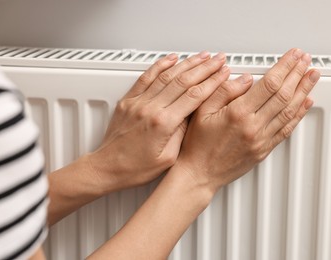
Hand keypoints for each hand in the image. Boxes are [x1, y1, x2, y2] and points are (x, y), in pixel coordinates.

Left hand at [87, 51, 229, 191]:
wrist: (107, 167)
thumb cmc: (135, 168)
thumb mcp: (168, 158)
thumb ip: (182, 134)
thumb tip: (192, 115)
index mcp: (163, 123)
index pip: (194, 96)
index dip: (212, 82)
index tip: (223, 74)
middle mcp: (150, 108)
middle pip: (183, 81)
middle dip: (204, 68)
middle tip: (217, 59)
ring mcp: (138, 102)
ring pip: (167, 75)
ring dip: (187, 63)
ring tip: (201, 56)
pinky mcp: (128, 100)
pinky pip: (146, 77)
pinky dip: (160, 65)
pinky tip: (171, 59)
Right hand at [175, 48, 320, 191]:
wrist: (200, 174)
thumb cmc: (198, 145)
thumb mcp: (202, 111)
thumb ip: (224, 91)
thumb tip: (246, 78)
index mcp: (238, 113)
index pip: (270, 83)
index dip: (285, 66)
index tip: (293, 56)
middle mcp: (254, 126)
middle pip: (284, 94)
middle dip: (298, 73)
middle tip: (305, 61)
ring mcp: (261, 140)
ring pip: (290, 111)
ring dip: (304, 90)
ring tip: (312, 76)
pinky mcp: (264, 150)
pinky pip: (287, 129)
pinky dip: (299, 114)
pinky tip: (305, 103)